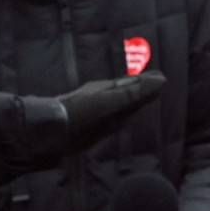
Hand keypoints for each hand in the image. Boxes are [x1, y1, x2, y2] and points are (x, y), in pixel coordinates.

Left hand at [51, 73, 165, 148]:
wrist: (47, 133)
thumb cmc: (79, 114)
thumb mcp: (109, 101)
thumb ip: (134, 93)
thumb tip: (161, 80)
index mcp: (105, 89)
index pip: (131, 83)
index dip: (146, 81)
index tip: (162, 78)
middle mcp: (100, 98)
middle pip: (125, 92)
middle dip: (140, 89)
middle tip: (156, 86)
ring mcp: (94, 113)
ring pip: (118, 105)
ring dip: (131, 102)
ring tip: (143, 101)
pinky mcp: (88, 128)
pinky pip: (111, 119)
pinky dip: (121, 116)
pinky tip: (121, 120)